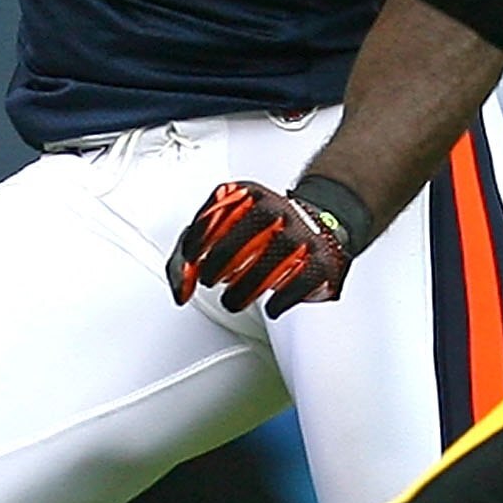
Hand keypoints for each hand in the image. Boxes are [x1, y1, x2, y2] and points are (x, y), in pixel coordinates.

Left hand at [167, 177, 357, 315]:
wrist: (314, 229)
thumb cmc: (255, 235)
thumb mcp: (215, 236)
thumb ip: (186, 261)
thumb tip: (181, 290)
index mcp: (247, 195)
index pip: (220, 206)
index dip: (201, 233)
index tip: (191, 256)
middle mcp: (276, 208)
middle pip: (251, 225)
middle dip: (224, 258)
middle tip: (212, 279)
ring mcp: (301, 232)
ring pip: (277, 251)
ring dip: (249, 283)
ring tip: (233, 301)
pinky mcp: (321, 258)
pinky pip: (304, 277)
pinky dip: (283, 297)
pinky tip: (271, 307)